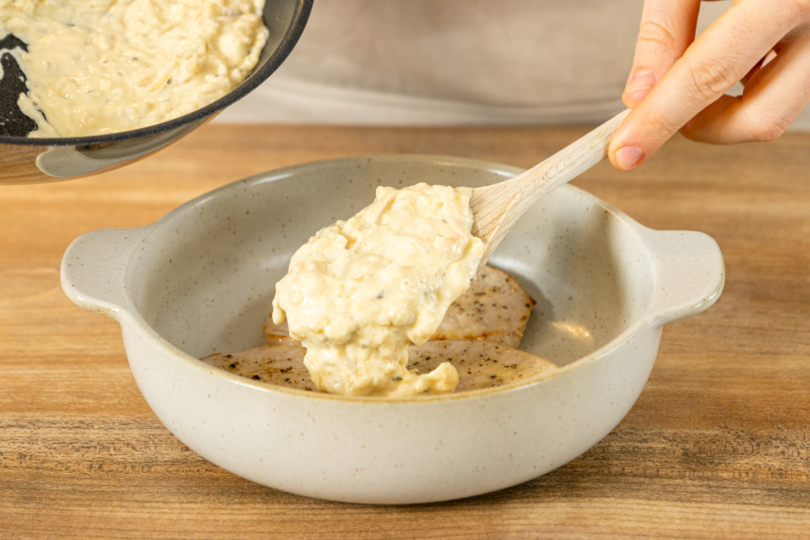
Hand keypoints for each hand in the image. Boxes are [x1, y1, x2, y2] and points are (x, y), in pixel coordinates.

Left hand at [609, 0, 809, 170]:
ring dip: (725, 106)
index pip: (709, 73)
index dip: (659, 118)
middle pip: (757, 119)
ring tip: (703, 57)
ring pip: (777, 114)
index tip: (625, 151)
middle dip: (697, 125)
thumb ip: (666, 25)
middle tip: (661, 103)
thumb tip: (640, 93)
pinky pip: (791, 89)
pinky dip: (752, 85)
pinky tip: (739, 51)